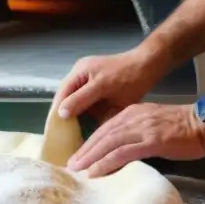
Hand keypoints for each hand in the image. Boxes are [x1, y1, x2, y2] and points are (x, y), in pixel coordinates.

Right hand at [54, 46, 169, 123]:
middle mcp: (79, 74)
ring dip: (72, 115)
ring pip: (73, 100)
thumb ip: (82, 101)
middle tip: (61, 137)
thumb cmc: (131, 79)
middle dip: (63, 117)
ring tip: (69, 134)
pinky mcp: (94, 84)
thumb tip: (61, 114)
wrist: (149, 66)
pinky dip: (82, 111)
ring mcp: (86, 78)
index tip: (55, 134)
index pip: (61, 97)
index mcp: (79, 73)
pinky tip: (83, 124)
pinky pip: (83, 99)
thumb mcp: (104, 90)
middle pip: (65, 99)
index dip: (56, 114)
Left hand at [65, 103, 204, 176]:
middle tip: (70, 166)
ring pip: (108, 143)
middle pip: (101, 136)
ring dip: (91, 158)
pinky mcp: (151, 141)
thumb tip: (120, 149)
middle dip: (84, 151)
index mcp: (131, 113)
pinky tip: (96, 171)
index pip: (103, 129)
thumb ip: (135, 132)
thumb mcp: (151, 124)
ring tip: (77, 170)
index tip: (78, 156)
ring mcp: (141, 129)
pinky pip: (123, 153)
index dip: (89, 143)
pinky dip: (107, 162)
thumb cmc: (181, 127)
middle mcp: (132, 118)